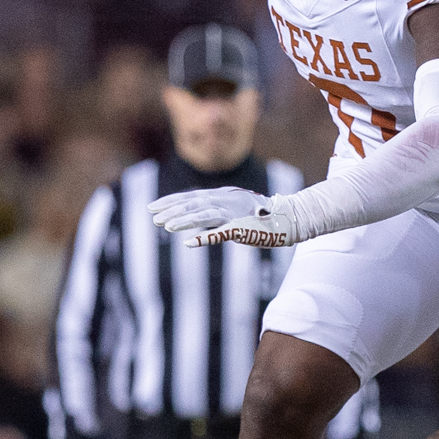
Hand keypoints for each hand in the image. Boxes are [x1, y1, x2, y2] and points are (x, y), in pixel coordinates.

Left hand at [149, 187, 300, 247]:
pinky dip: (204, 238)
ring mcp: (233, 213)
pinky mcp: (241, 228)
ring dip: (184, 221)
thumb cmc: (258, 216)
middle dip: (172, 210)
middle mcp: (225, 201)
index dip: (171, 201)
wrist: (285, 219)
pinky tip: (189, 243)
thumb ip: (214, 212)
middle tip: (153, 217)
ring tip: (166, 226)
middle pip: (193, 204)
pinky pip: (220, 233)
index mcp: (221, 196)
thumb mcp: (232, 210)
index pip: (191, 196)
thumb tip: (192, 219)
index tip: (153, 207)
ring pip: (203, 215)